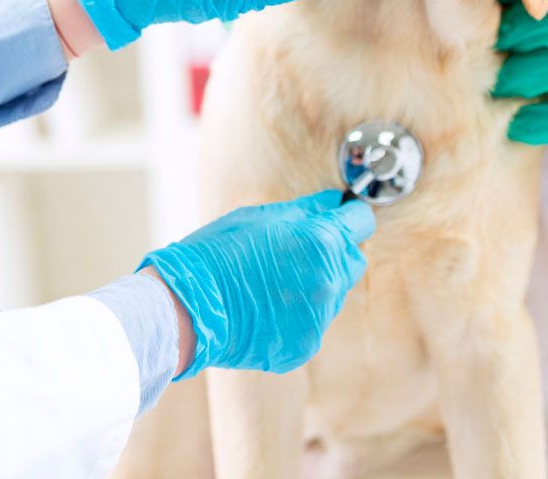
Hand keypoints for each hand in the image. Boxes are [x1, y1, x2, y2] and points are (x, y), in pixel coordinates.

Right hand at [138, 190, 374, 378]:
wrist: (187, 308)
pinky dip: (297, 314)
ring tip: (272, 282)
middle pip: (352, 260)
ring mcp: (319, 318)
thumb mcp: (261, 217)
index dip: (348, 216)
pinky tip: (266, 307)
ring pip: (333, 294)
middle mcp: (329, 282)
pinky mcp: (305, 345)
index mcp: (322, 243)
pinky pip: (313, 323)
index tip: (338, 217)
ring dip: (314, 285)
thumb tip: (334, 202)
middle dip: (333, 252)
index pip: (361, 222)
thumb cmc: (217, 254)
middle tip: (296, 251)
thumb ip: (307, 209)